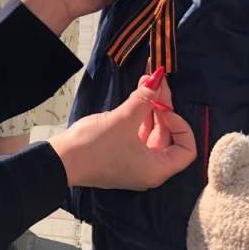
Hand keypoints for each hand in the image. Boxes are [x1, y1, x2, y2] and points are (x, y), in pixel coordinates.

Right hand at [48, 70, 195, 188]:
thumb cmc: (95, 147)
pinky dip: (138, 114)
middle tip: (158, 81)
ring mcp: (134, 161)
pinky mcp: (121, 152)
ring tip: (147, 81)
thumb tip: (156, 83)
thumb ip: (143, 100)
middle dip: (163, 106)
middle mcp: (149, 168)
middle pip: (167, 135)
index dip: (181, 126)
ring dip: (150, 106)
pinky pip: (137, 132)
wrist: (61, 160)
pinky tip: (137, 94)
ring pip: (151, 131)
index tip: (164, 109)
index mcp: (157, 169)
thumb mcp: (123, 120)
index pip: (187, 149)